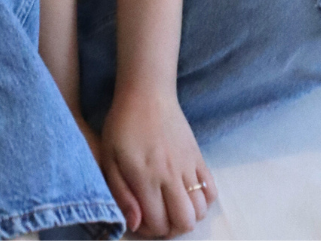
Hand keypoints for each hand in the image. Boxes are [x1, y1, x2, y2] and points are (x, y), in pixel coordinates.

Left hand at [100, 86, 214, 237]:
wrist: (147, 94)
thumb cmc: (122, 127)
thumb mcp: (109, 161)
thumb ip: (121, 195)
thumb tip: (136, 224)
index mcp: (146, 178)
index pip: (159, 223)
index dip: (149, 232)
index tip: (139, 222)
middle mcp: (171, 176)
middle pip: (185, 221)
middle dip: (172, 229)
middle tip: (158, 220)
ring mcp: (188, 166)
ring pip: (201, 209)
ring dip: (188, 216)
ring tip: (172, 208)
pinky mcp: (198, 157)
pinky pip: (212, 189)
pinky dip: (203, 201)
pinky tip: (187, 195)